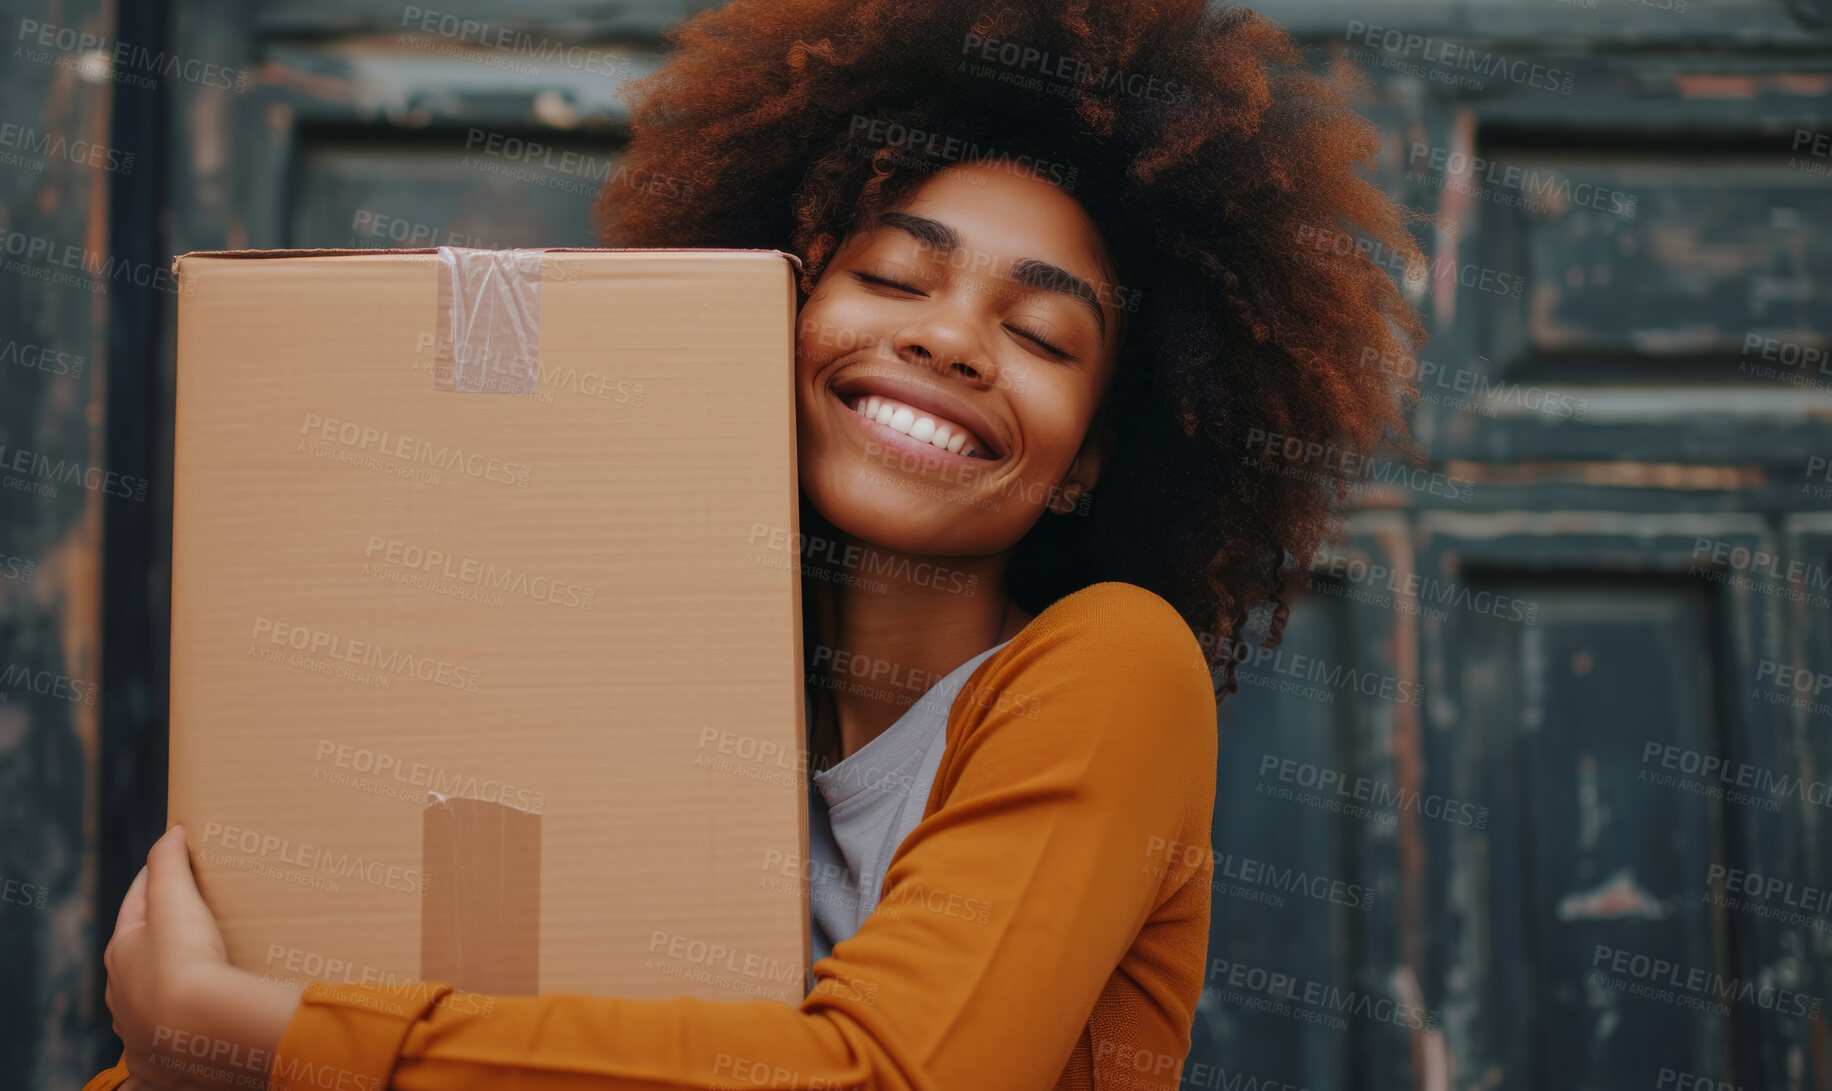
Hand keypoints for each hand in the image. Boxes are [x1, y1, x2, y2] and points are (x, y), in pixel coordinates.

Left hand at [103, 824, 279, 1090]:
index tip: (172, 861)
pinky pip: (166, 1045)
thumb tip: (171, 832)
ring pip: (151, 1001)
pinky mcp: (163, 1058)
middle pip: (141, 955)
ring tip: (198, 977)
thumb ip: (170, 861)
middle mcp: (123, 993)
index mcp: (121, 953)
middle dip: (161, 937)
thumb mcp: (175, 898)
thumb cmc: (184, 959)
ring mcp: (141, 1028)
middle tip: (192, 919)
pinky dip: (173, 1037)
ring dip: (166, 988)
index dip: (154, 879)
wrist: (199, 1027)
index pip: (135, 905)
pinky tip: (189, 1034)